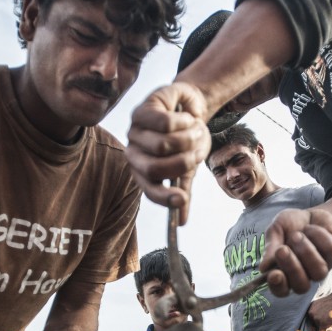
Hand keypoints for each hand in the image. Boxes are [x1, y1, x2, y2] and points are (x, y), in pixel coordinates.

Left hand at [126, 82, 210, 223]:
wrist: (191, 107)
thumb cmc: (187, 139)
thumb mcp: (187, 166)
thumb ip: (182, 190)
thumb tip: (180, 223)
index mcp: (143, 171)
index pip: (149, 189)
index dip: (164, 196)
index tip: (181, 199)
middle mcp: (134, 153)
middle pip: (155, 167)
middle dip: (184, 162)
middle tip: (197, 153)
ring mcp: (135, 131)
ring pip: (164, 144)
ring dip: (190, 138)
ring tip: (196, 131)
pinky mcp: (143, 110)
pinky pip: (166, 123)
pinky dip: (185, 122)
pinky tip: (188, 117)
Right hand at [260, 208, 331, 294]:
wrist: (310, 213)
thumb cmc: (290, 225)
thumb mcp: (276, 230)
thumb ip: (270, 247)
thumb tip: (264, 267)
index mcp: (284, 274)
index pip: (280, 290)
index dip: (278, 286)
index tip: (274, 274)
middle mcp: (302, 276)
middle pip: (301, 287)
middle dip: (292, 268)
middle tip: (282, 250)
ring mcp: (319, 269)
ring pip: (318, 272)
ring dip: (306, 251)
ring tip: (298, 236)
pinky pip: (328, 249)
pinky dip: (316, 234)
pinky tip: (311, 229)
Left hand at [308, 289, 331, 330]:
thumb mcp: (322, 306)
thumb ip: (319, 315)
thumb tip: (318, 329)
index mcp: (310, 309)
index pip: (311, 321)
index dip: (318, 324)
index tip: (326, 324)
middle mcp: (311, 314)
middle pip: (314, 326)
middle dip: (322, 328)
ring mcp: (316, 319)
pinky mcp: (323, 324)